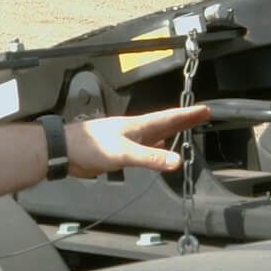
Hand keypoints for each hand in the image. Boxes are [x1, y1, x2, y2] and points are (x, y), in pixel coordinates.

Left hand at [64, 104, 210, 177]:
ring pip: (157, 136)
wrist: (66, 151)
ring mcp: (129, 141)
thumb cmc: (91, 145)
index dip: (188, 115)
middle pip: (166, 124)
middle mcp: (137, 131)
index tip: (205, 109)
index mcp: (140, 126)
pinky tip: (159, 150)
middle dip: (184, 120)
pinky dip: (156, 148)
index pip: (170, 118)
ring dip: (172, 133)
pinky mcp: (121, 152)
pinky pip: (146, 149)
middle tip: (202, 115)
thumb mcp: (125, 152)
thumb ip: (150, 158)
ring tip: (185, 131)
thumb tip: (177, 161)